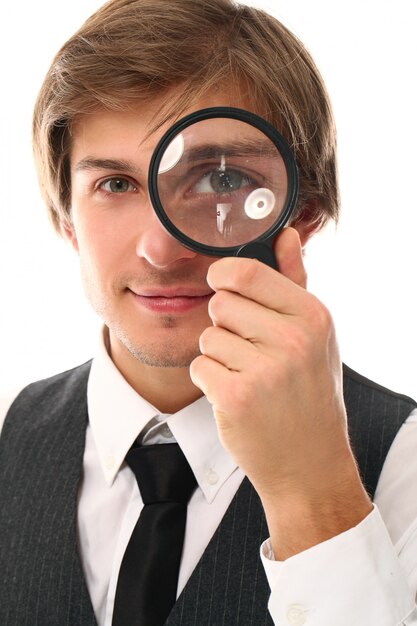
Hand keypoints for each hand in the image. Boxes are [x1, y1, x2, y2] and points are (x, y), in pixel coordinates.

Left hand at [190, 227, 371, 558]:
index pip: (246, 272)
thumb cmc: (310, 392)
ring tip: (248, 376)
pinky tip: (236, 395)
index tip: (221, 285)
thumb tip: (285, 233)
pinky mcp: (236, 397)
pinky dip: (211, 380)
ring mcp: (265, 370)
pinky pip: (200, 365)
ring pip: (208, 336)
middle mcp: (293, 339)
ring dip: (219, 355)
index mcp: (312, 316)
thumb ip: (295, 281)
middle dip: (226, 323)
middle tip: (250, 349)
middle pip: (220, 302)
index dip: (223, 276)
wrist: (310, 462)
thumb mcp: (315, 335)